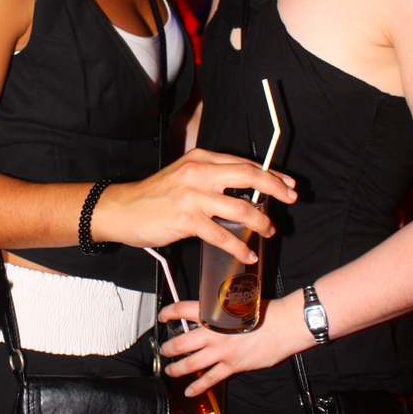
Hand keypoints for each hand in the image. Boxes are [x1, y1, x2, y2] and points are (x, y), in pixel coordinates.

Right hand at [93, 148, 296, 263]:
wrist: (121, 209)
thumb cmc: (153, 196)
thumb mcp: (183, 176)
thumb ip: (211, 179)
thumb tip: (243, 192)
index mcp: (201, 159)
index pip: (244, 164)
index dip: (271, 175)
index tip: (287, 184)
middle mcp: (199, 173)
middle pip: (249, 177)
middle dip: (275, 189)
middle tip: (291, 200)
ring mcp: (192, 196)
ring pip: (240, 208)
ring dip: (261, 222)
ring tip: (270, 231)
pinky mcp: (186, 219)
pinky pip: (221, 235)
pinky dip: (239, 247)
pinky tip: (247, 254)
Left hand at [159, 296, 309, 394]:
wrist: (284, 325)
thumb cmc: (265, 312)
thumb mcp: (237, 304)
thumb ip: (221, 311)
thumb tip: (209, 315)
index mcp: (215, 313)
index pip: (183, 310)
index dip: (169, 312)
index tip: (163, 316)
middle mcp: (215, 332)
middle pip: (182, 342)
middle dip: (169, 348)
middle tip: (164, 349)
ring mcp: (223, 351)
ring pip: (192, 363)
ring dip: (177, 368)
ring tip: (170, 370)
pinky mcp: (233, 365)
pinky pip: (211, 379)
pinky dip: (198, 387)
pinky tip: (189, 391)